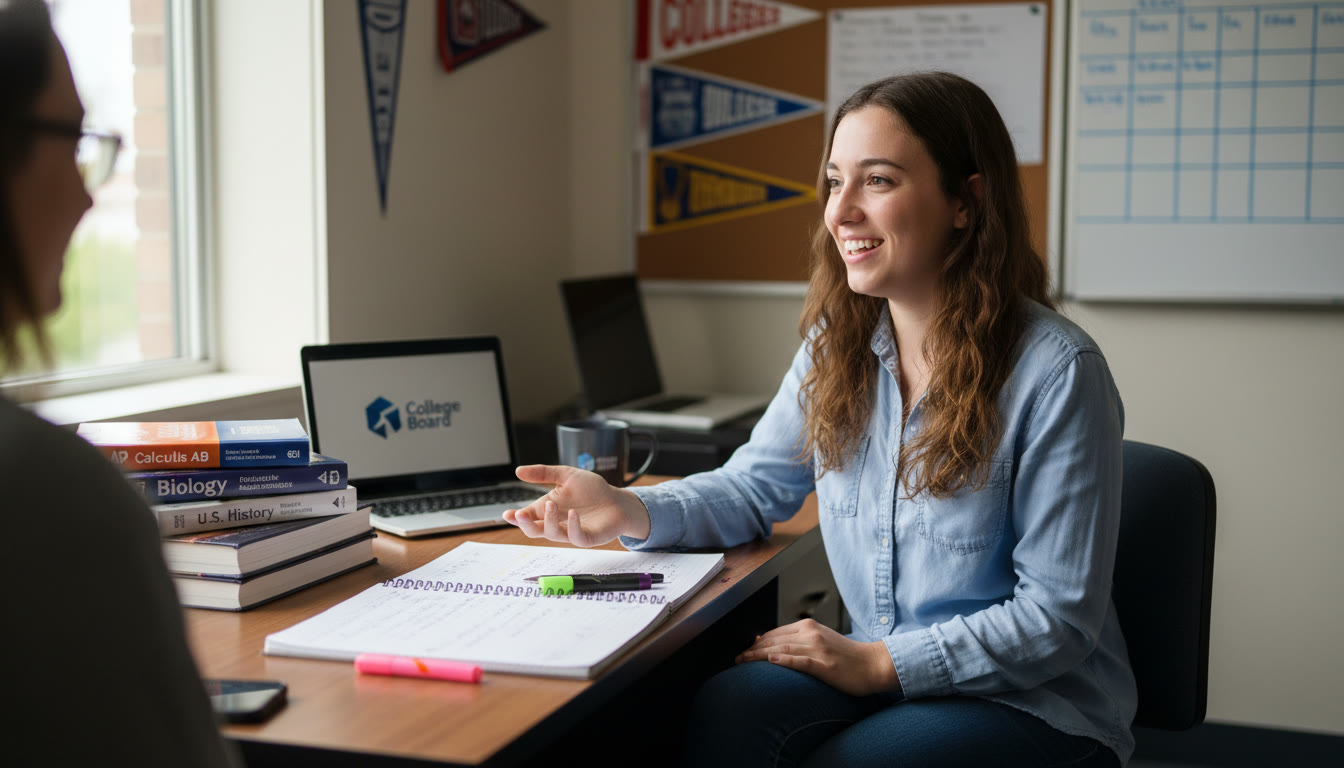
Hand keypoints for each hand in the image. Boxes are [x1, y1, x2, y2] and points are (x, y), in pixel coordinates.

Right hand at [502, 464, 650, 546]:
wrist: (618, 500)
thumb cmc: (592, 490)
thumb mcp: (566, 475)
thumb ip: (543, 473)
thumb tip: (518, 470)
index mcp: (548, 510)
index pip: (527, 516)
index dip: (516, 517)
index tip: (507, 514)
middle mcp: (557, 523)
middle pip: (534, 530)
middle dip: (525, 525)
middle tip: (520, 515)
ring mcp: (571, 532)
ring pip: (552, 534)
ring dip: (548, 521)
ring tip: (551, 504)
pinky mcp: (587, 538)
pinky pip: (576, 537)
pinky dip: (573, 527)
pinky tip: (573, 514)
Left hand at [734, 619, 900, 696]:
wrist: (873, 665)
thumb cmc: (847, 657)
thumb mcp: (822, 641)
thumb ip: (799, 641)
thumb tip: (771, 646)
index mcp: (810, 627)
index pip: (775, 633)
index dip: (757, 642)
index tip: (744, 651)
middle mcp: (811, 634)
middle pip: (774, 640)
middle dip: (753, 649)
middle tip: (737, 659)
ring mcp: (818, 649)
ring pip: (782, 649)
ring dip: (759, 655)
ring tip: (743, 661)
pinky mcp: (825, 665)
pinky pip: (800, 661)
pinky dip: (784, 660)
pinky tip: (770, 661)